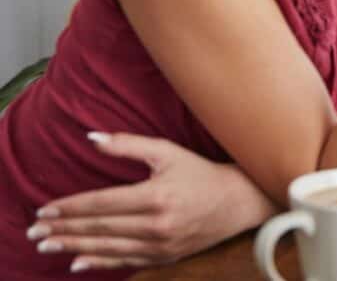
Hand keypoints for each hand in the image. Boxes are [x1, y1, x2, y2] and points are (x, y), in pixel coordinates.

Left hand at [29, 132, 276, 273]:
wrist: (238, 201)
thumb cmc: (200, 173)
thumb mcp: (167, 152)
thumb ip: (127, 144)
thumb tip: (91, 137)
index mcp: (156, 196)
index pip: (102, 203)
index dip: (70, 207)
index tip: (44, 208)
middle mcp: (156, 224)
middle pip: (99, 228)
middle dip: (63, 229)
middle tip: (34, 230)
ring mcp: (160, 244)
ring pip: (107, 247)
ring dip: (73, 247)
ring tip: (46, 245)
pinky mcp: (164, 256)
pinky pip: (125, 262)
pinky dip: (99, 263)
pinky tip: (76, 263)